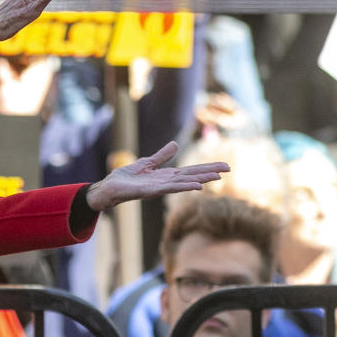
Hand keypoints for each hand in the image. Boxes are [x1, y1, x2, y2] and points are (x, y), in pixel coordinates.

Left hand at [84, 141, 228, 211]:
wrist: (107, 188)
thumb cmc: (125, 178)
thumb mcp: (145, 163)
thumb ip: (161, 156)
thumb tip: (175, 145)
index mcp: (166, 176)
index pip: (190, 171)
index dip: (206, 168)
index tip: (223, 166)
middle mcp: (165, 183)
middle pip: (192, 176)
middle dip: (209, 173)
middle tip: (228, 169)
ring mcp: (159, 188)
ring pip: (184, 183)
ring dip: (200, 180)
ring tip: (216, 177)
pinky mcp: (149, 191)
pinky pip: (169, 188)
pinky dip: (184, 187)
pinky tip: (196, 186)